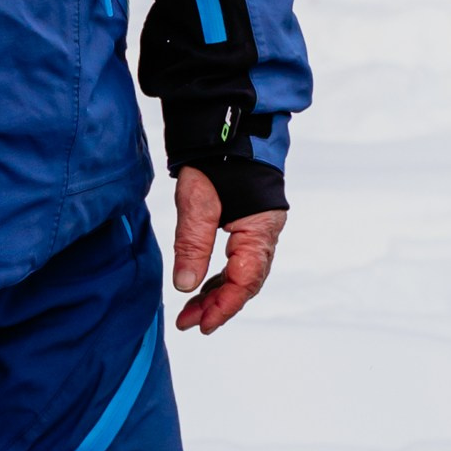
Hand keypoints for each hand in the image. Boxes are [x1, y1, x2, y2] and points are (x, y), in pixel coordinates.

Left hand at [172, 168, 284, 334]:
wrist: (227, 126)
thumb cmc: (217, 159)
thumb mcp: (197, 204)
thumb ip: (192, 245)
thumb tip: (186, 286)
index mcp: (259, 231)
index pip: (245, 281)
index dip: (224, 306)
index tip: (202, 324)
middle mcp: (264, 234)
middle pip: (245, 282)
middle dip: (218, 304)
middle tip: (189, 322)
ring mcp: (257, 228)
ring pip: (241, 272)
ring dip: (217, 292)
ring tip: (191, 310)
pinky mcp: (246, 222)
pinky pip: (237, 259)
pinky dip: (219, 275)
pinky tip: (202, 284)